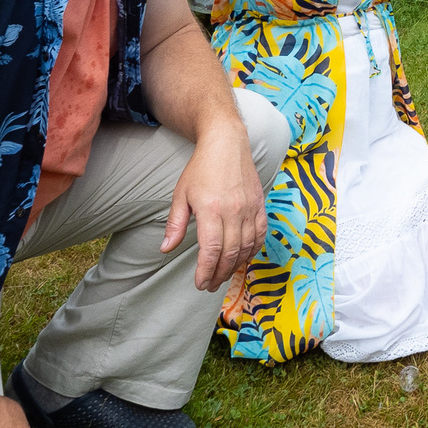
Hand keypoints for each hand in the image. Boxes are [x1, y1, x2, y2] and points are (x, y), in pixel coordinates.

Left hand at [165, 126, 265, 292]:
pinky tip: (243, 259)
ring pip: (246, 247)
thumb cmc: (201, 168)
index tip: (200, 283)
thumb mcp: (181, 194)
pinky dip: (253, 251)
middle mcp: (233, 211)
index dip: (206, 271)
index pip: (211, 250)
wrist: (227, 143)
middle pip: (230, 253)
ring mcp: (249, 208)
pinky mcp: (260, 205)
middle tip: (210, 285)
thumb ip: (175, 224)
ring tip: (223, 276)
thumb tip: (166, 248)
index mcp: (211, 209)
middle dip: (219, 274)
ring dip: (235, 266)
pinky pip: (260, 235)